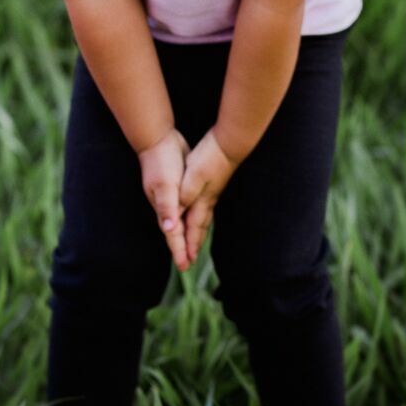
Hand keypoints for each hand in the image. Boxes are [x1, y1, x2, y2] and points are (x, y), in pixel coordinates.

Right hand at [138, 127, 191, 271]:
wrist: (157, 139)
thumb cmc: (161, 162)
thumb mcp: (166, 185)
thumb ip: (167, 207)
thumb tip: (168, 229)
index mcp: (165, 208)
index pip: (172, 235)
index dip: (178, 250)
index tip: (185, 266)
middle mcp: (167, 205)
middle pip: (175, 232)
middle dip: (181, 248)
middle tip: (188, 264)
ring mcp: (171, 195)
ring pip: (180, 221)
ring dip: (185, 234)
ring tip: (191, 247)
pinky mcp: (178, 186)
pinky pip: (185, 208)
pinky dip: (188, 217)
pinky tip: (192, 217)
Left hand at [178, 127, 238, 264]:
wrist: (230, 142)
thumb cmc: (210, 158)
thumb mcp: (193, 177)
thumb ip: (184, 197)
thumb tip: (175, 218)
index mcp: (202, 201)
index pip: (193, 229)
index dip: (188, 246)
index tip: (185, 263)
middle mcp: (208, 200)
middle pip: (200, 227)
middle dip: (194, 243)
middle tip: (190, 259)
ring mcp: (212, 191)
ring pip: (203, 218)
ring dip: (197, 232)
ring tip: (195, 242)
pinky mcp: (213, 183)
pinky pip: (205, 207)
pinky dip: (200, 217)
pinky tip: (200, 212)